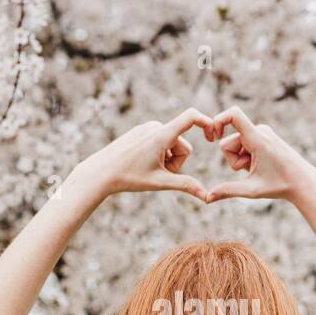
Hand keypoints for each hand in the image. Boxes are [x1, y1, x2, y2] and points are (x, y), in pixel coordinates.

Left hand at [76, 108, 214, 200]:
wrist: (100, 172)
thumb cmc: (128, 177)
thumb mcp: (160, 182)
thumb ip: (186, 185)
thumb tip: (207, 196)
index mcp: (162, 135)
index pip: (190, 118)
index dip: (206, 122)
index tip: (214, 132)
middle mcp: (155, 127)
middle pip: (183, 145)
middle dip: (177, 162)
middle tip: (159, 173)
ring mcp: (147, 128)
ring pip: (172, 145)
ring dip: (167, 160)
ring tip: (149, 169)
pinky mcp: (141, 131)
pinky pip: (161, 142)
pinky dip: (158, 155)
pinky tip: (142, 163)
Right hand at [206, 107, 315, 202]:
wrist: (303, 182)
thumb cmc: (280, 186)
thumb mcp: (251, 190)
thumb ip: (228, 191)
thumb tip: (207, 198)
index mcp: (257, 139)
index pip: (234, 115)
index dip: (218, 120)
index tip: (212, 134)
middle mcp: (260, 131)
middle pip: (227, 143)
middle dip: (232, 159)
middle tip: (251, 170)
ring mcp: (262, 132)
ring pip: (235, 145)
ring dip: (240, 160)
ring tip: (258, 168)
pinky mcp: (264, 135)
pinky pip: (244, 144)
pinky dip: (247, 157)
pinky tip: (260, 165)